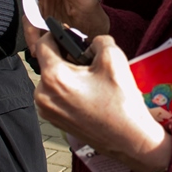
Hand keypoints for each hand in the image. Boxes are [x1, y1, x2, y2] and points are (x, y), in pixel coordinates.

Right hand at [0, 0, 109, 36]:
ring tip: (36, 39)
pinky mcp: (38, 25)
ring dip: (28, 25)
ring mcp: (39, 8)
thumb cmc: (93, 16)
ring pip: (24, 12)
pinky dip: (32, 38)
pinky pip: (30, 30)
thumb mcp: (84, 1)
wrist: (95, 42)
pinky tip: (38, 46)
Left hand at [33, 33, 171, 171]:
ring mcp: (47, 110)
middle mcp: (43, 95)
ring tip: (92, 79)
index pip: (43, 43)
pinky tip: (89, 93)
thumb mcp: (113, 57)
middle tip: (89, 60)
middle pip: (48, 62)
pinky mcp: (54, 120)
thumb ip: (98, 39)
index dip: (57, 33)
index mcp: (54, 77)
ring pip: (52, 79)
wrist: (128, 139)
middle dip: (67, 56)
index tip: (70, 33)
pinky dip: (68, 88)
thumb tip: (90, 42)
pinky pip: (56, 94)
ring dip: (68, 73)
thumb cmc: (121, 101)